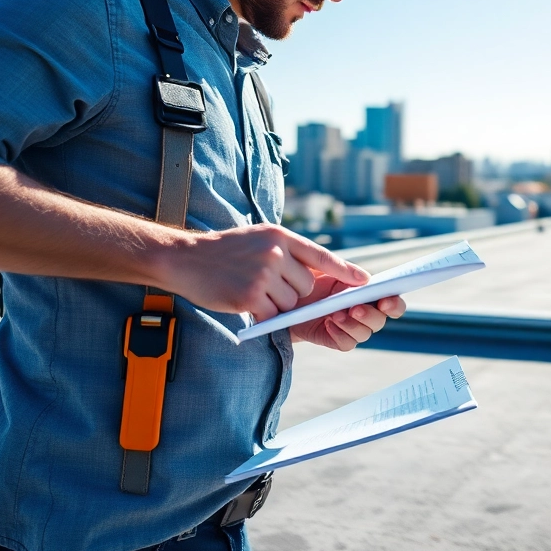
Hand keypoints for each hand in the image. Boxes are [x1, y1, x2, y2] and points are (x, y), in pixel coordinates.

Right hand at [158, 223, 369, 319]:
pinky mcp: (251, 296)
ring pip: (290, 302)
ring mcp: (263, 274)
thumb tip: (316, 270)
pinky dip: (262, 314)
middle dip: (292, 292)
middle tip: (265, 285)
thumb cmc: (224, 251)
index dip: (345, 270)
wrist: (185, 259)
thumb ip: (287, 250)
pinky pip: (273, 314)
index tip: (366, 281)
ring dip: (275, 304)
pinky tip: (243, 300)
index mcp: (280, 236)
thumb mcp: (260, 238)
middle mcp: (275, 252)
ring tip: (250, 288)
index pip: (321, 255)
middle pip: (306, 286)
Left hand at [289, 273, 406, 350]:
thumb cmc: (310, 278)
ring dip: (352, 325)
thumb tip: (366, 279)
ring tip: (334, 315)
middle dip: (370, 315)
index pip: (392, 302)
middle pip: (380, 320)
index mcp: (368, 293)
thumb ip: (346, 271)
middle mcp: (364, 312)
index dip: (394, 304)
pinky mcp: (335, 339)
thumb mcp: (327, 267)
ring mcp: (350, 327)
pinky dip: (340, 334)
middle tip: (355, 309)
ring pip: (364, 334)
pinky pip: (346, 343)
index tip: (386, 301)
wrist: (288, 295)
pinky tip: (328, 324)